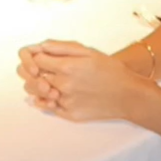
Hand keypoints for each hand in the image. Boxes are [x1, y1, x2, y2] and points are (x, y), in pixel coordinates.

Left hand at [18, 40, 145, 121]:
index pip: (36, 60)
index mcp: (67, 67)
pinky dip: (46, 100)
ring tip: (50, 81)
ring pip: (36, 93)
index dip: (36, 57)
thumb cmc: (110, 70)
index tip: (43, 57)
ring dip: (38, 86)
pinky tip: (54, 93)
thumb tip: (40, 46)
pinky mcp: (69, 114)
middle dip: (34, 71)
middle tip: (43, 69)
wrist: (128, 95)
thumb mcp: (88, 51)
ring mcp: (65, 102)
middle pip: (32, 77)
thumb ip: (61, 47)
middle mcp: (63, 85)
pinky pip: (47, 107)